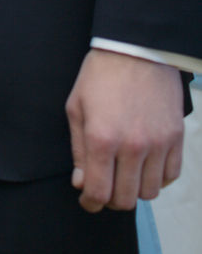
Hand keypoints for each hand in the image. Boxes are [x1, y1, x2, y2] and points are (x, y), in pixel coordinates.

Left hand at [65, 48, 184, 212]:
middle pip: (126, 199)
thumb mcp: (76, 109)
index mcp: (102, 139)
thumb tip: (82, 183)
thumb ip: (79, 151)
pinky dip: (158, 178)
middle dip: (111, 200)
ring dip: (135, 190)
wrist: (136, 50)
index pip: (99, 192)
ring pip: (150, 192)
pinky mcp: (176, 138)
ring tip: (125, 176)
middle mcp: (133, 146)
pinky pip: (171, 175)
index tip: (87, 201)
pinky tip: (145, 167)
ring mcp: (158, 143)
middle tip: (104, 189)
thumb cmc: (100, 77)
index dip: (90, 203)